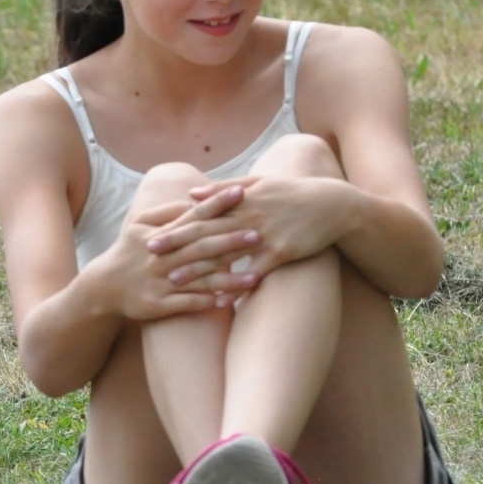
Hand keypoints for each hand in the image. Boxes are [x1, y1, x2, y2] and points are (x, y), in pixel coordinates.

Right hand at [95, 185, 261, 319]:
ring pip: (200, 279)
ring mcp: (161, 281)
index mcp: (160, 235)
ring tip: (254, 277)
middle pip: (201, 247)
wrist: (103, 287)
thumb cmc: (128, 253)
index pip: (193, 216)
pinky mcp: (159, 304)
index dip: (217, 204)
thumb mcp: (139, 225)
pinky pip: (186, 303)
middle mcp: (162, 257)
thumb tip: (193, 200)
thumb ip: (166, 212)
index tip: (240, 193)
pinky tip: (228, 302)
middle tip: (258, 234)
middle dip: (230, 240)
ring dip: (228, 278)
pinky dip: (206, 302)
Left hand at [151, 175, 346, 278]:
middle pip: (205, 233)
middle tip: (150, 257)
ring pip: (225, 254)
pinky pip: (255, 272)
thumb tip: (191, 194)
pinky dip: (236, 286)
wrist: (332, 205)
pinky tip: (219, 300)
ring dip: (198, 268)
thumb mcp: (258, 183)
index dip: (175, 226)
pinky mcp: (281, 252)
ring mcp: (264, 235)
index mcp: (239, 200)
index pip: (200, 215)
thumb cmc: (291, 193)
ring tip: (175, 281)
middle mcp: (248, 216)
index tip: (151, 236)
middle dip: (177, 245)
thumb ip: (222, 189)